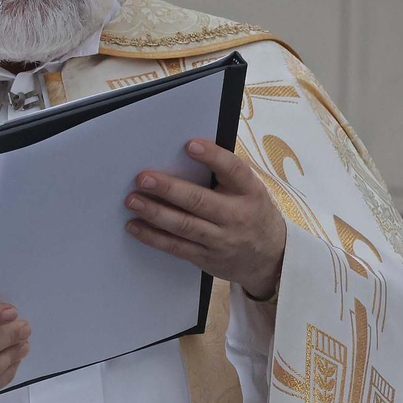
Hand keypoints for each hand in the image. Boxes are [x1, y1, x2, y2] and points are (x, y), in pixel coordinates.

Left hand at [124, 139, 286, 301]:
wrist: (269, 257)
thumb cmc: (251, 212)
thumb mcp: (249, 190)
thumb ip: (224, 174)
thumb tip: (184, 152)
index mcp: (250, 192)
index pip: (234, 170)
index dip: (213, 157)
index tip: (190, 145)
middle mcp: (237, 216)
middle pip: (200, 201)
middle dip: (168, 189)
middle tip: (143, 178)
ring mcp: (221, 240)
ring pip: (183, 225)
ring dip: (154, 212)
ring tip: (132, 200)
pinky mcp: (206, 257)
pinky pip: (175, 247)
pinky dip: (152, 236)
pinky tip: (134, 225)